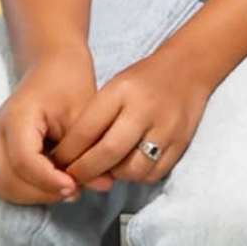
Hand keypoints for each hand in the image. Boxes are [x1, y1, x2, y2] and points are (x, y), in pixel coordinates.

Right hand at [0, 53, 96, 208]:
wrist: (50, 65)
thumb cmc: (68, 83)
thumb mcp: (85, 115)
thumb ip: (89, 152)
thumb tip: (103, 186)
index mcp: (16, 118)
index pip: (24, 162)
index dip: (49, 181)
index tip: (75, 187)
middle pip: (9, 182)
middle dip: (42, 193)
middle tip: (75, 190)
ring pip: (6, 187)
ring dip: (36, 194)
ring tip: (68, 187)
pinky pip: (8, 182)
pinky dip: (31, 189)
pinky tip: (56, 181)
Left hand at [62, 46, 216, 192]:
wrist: (190, 68)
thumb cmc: (144, 80)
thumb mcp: (114, 87)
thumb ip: (95, 118)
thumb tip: (71, 155)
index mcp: (122, 91)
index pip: (86, 130)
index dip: (67, 152)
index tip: (56, 163)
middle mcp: (145, 110)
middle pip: (108, 153)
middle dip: (84, 171)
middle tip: (72, 177)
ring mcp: (166, 128)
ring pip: (132, 169)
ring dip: (113, 175)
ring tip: (105, 169)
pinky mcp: (181, 143)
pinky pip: (153, 173)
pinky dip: (137, 176)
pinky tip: (129, 167)